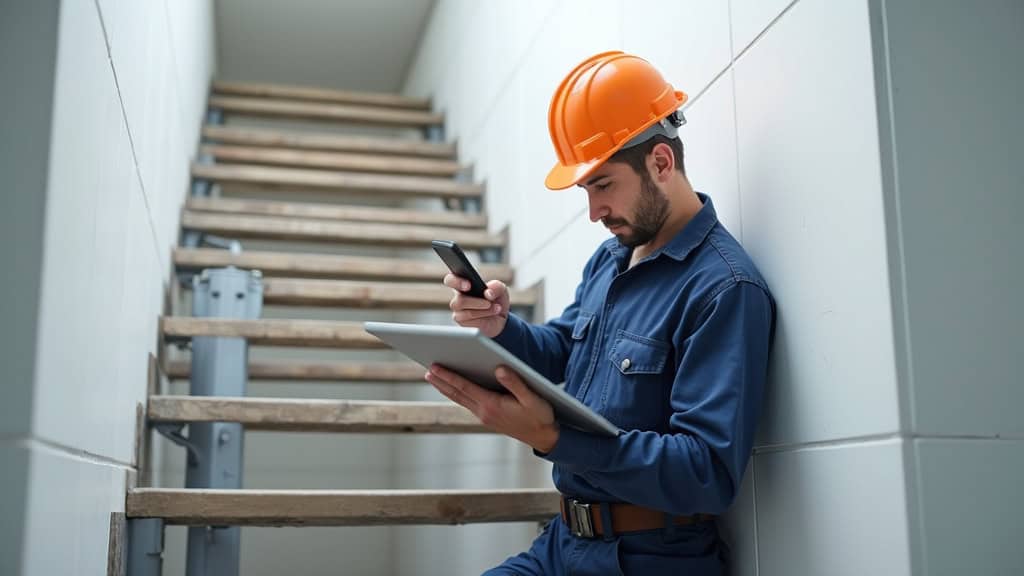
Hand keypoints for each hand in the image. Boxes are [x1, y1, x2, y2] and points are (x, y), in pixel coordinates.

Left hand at [425, 363, 558, 452]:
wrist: (544, 437)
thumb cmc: (540, 416)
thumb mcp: (532, 398)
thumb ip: (515, 383)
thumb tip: (499, 368)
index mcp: (492, 405)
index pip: (464, 388)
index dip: (448, 376)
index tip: (434, 367)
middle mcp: (484, 412)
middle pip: (457, 394)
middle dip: (441, 381)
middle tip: (427, 369)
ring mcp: (485, 416)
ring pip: (460, 399)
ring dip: (445, 388)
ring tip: (432, 376)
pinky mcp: (488, 417)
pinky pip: (467, 402)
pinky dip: (456, 393)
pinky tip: (453, 387)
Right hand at [443, 275, 509, 337]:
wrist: (500, 316)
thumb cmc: (496, 299)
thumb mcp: (501, 289)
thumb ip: (496, 286)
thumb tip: (488, 293)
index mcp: (463, 283)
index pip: (450, 280)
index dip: (456, 282)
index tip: (468, 286)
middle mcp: (458, 296)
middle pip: (458, 300)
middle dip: (475, 302)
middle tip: (488, 302)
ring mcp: (458, 310)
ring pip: (466, 313)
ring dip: (484, 310)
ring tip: (496, 307)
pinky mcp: (461, 321)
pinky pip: (470, 320)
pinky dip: (483, 316)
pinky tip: (492, 313)